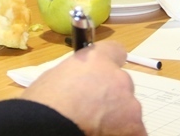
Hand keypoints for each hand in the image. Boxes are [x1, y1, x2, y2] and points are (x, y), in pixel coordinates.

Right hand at [22, 41, 145, 135]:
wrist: (49, 126)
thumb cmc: (44, 102)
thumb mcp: (57, 77)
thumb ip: (77, 77)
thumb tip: (80, 87)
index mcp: (97, 59)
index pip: (116, 52)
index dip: (109, 67)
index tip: (103, 77)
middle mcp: (119, 77)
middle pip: (122, 86)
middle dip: (111, 97)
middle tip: (92, 110)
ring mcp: (130, 104)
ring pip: (128, 110)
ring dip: (116, 117)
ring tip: (94, 127)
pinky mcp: (135, 128)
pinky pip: (133, 130)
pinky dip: (121, 133)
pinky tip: (101, 134)